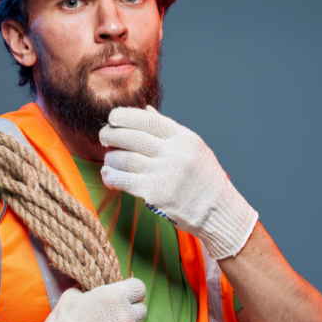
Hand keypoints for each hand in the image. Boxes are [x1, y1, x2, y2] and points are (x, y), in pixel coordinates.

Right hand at [8, 278, 146, 321]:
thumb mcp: (70, 298)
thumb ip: (86, 290)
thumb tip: (88, 289)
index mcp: (114, 296)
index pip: (139, 288)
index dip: (133, 292)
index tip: (128, 298)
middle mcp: (126, 314)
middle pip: (142, 309)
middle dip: (130, 313)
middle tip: (116, 320)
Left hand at [99, 107, 257, 258]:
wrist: (218, 211)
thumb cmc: (204, 177)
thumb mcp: (193, 147)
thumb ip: (168, 129)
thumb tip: (146, 110)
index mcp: (184, 138)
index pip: (147, 119)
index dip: (124, 116)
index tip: (113, 117)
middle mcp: (174, 153)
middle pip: (132, 137)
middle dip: (111, 134)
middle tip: (103, 135)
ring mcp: (164, 174)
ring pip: (125, 159)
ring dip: (111, 158)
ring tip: (109, 159)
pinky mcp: (155, 194)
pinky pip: (124, 181)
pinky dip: (112, 176)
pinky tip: (108, 175)